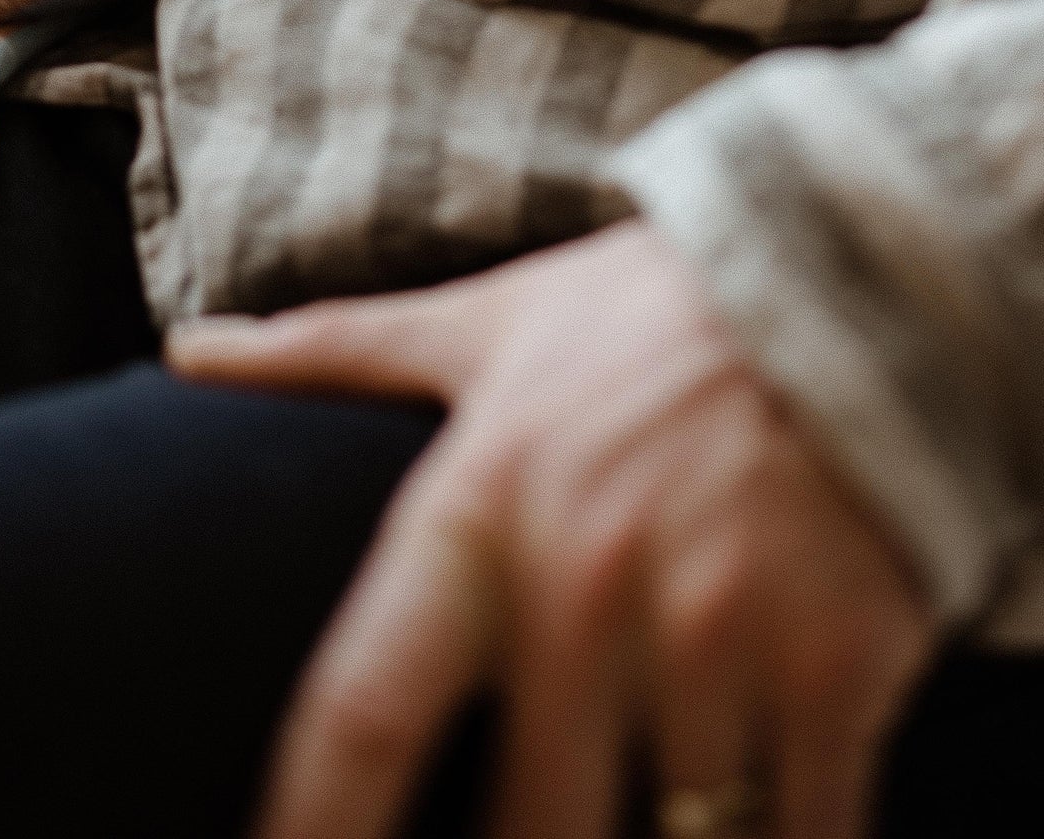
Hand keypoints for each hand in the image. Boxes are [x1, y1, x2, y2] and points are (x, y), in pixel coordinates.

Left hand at [167, 220, 936, 838]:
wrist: (857, 262)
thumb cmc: (651, 308)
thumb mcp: (488, 323)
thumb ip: (335, 352)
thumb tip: (186, 354)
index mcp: (481, 515)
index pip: (359, 716)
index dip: (308, 833)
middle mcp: (586, 593)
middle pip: (519, 833)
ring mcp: (715, 641)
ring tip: (642, 826)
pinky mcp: (835, 673)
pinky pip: (797, 836)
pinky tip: (752, 830)